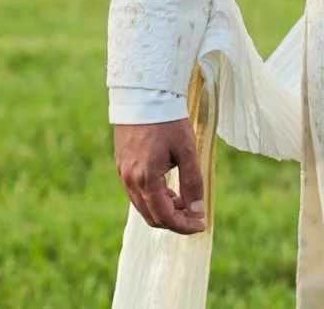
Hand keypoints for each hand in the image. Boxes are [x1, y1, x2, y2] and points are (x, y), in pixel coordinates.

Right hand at [115, 119, 206, 233]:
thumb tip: (197, 208)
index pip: (164, 216)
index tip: (201, 225)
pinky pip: (137, 193)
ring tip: (187, 203)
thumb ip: (192, 181)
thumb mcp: (186, 151)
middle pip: (151, 216)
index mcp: (146, 179)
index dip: (183, 225)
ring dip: (165, 210)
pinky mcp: (122, 167)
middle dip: (175, 221)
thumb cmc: (169, 122)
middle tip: (196, 216)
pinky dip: (155, 198)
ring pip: (143, 206)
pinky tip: (171, 191)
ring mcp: (123, 174)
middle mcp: (130, 181)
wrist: (143, 97)